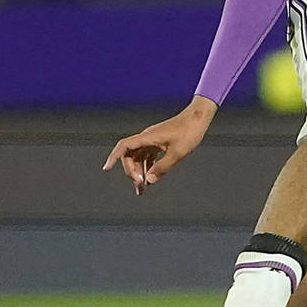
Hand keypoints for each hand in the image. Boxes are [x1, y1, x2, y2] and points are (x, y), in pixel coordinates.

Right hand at [103, 96, 217, 194]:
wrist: (199, 117)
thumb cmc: (189, 132)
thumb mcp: (177, 153)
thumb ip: (162, 168)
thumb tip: (149, 181)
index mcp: (148, 137)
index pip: (124, 147)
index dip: (113, 157)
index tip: (106, 169)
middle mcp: (147, 138)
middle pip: (130, 155)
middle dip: (131, 171)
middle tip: (140, 185)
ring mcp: (154, 139)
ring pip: (139, 157)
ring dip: (139, 171)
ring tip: (142, 189)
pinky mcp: (160, 141)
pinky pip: (148, 155)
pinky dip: (147, 167)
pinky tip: (150, 178)